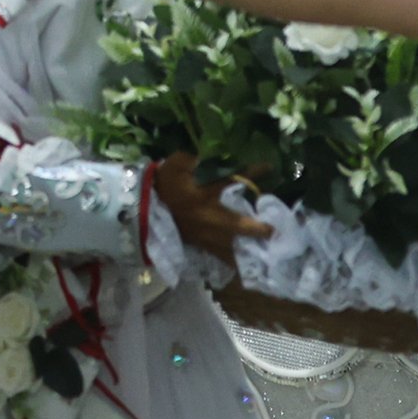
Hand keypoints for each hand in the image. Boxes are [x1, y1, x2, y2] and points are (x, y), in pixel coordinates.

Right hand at [146, 159, 267, 260]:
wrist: (143, 206)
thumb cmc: (163, 183)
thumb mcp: (175, 164)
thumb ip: (192, 158)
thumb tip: (211, 153)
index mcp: (202, 195)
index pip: (231, 181)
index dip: (251, 174)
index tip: (269, 167)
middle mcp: (206, 217)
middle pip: (237, 224)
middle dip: (256, 228)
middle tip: (274, 229)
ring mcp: (203, 234)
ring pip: (230, 245)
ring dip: (247, 248)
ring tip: (266, 254)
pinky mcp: (198, 244)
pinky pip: (218, 254)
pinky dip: (231, 259)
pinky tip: (242, 265)